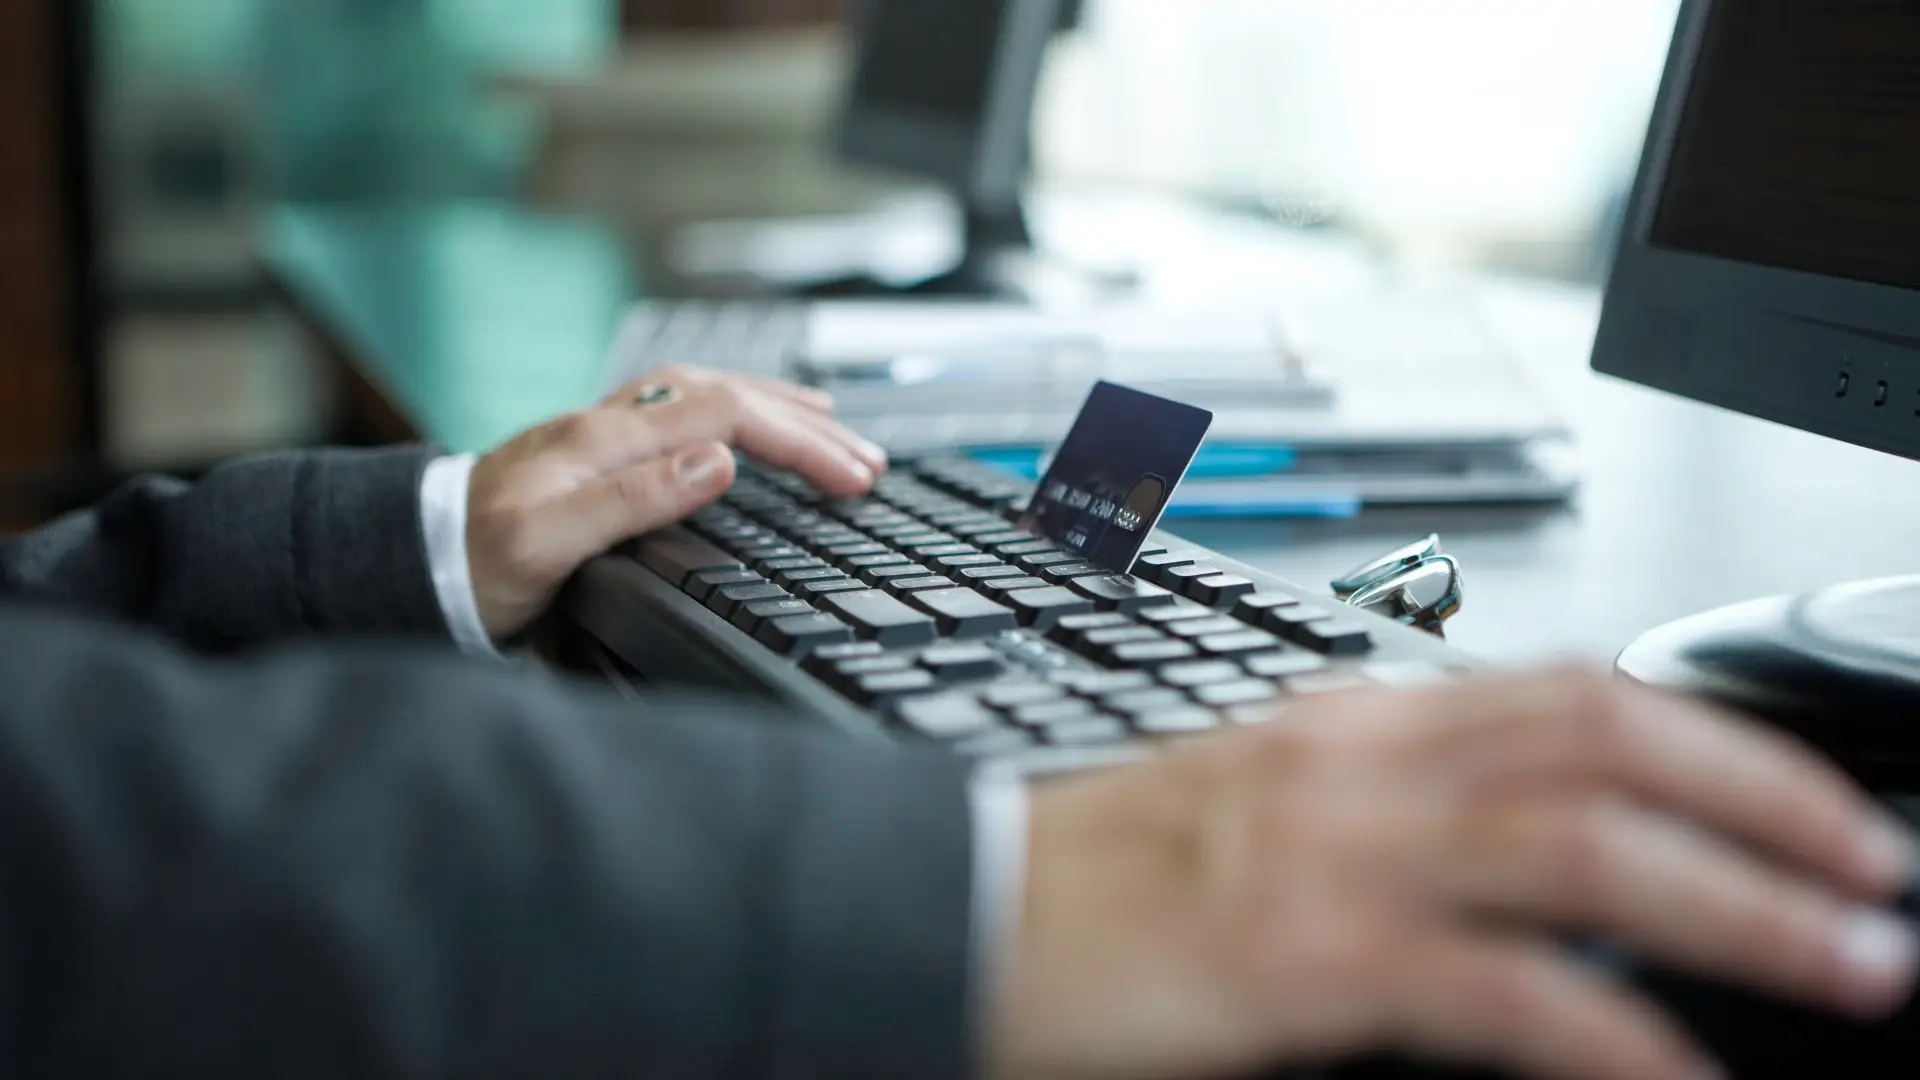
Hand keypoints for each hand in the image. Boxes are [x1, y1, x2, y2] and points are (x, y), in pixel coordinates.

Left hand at [464, 367, 886, 640]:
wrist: (405, 564)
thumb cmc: (470, 565)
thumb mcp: (549, 544)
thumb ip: (633, 498)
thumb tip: (719, 461)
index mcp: (606, 439)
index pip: (729, 416)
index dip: (800, 442)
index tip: (854, 478)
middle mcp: (607, 424)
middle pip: (727, 395)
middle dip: (807, 422)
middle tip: (867, 460)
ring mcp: (600, 433)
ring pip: (704, 392)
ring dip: (773, 404)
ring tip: (828, 423)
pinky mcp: (593, 453)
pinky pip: (679, 411)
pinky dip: (730, 412)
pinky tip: (741, 429)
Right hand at [993, 669, 1918, 1079]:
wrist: (960, 909)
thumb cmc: (1099, 869)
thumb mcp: (1261, 807)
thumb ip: (1390, 806)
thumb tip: (1523, 852)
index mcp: (1352, 719)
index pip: (1573, 690)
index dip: (1717, 734)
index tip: (1805, 798)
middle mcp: (1359, 761)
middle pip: (1610, 740)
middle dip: (1768, 800)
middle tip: (1870, 876)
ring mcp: (1333, 852)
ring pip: (1586, 848)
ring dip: (1743, 906)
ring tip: (1843, 962)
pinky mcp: (1300, 955)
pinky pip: (1501, 993)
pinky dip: (1616, 1039)